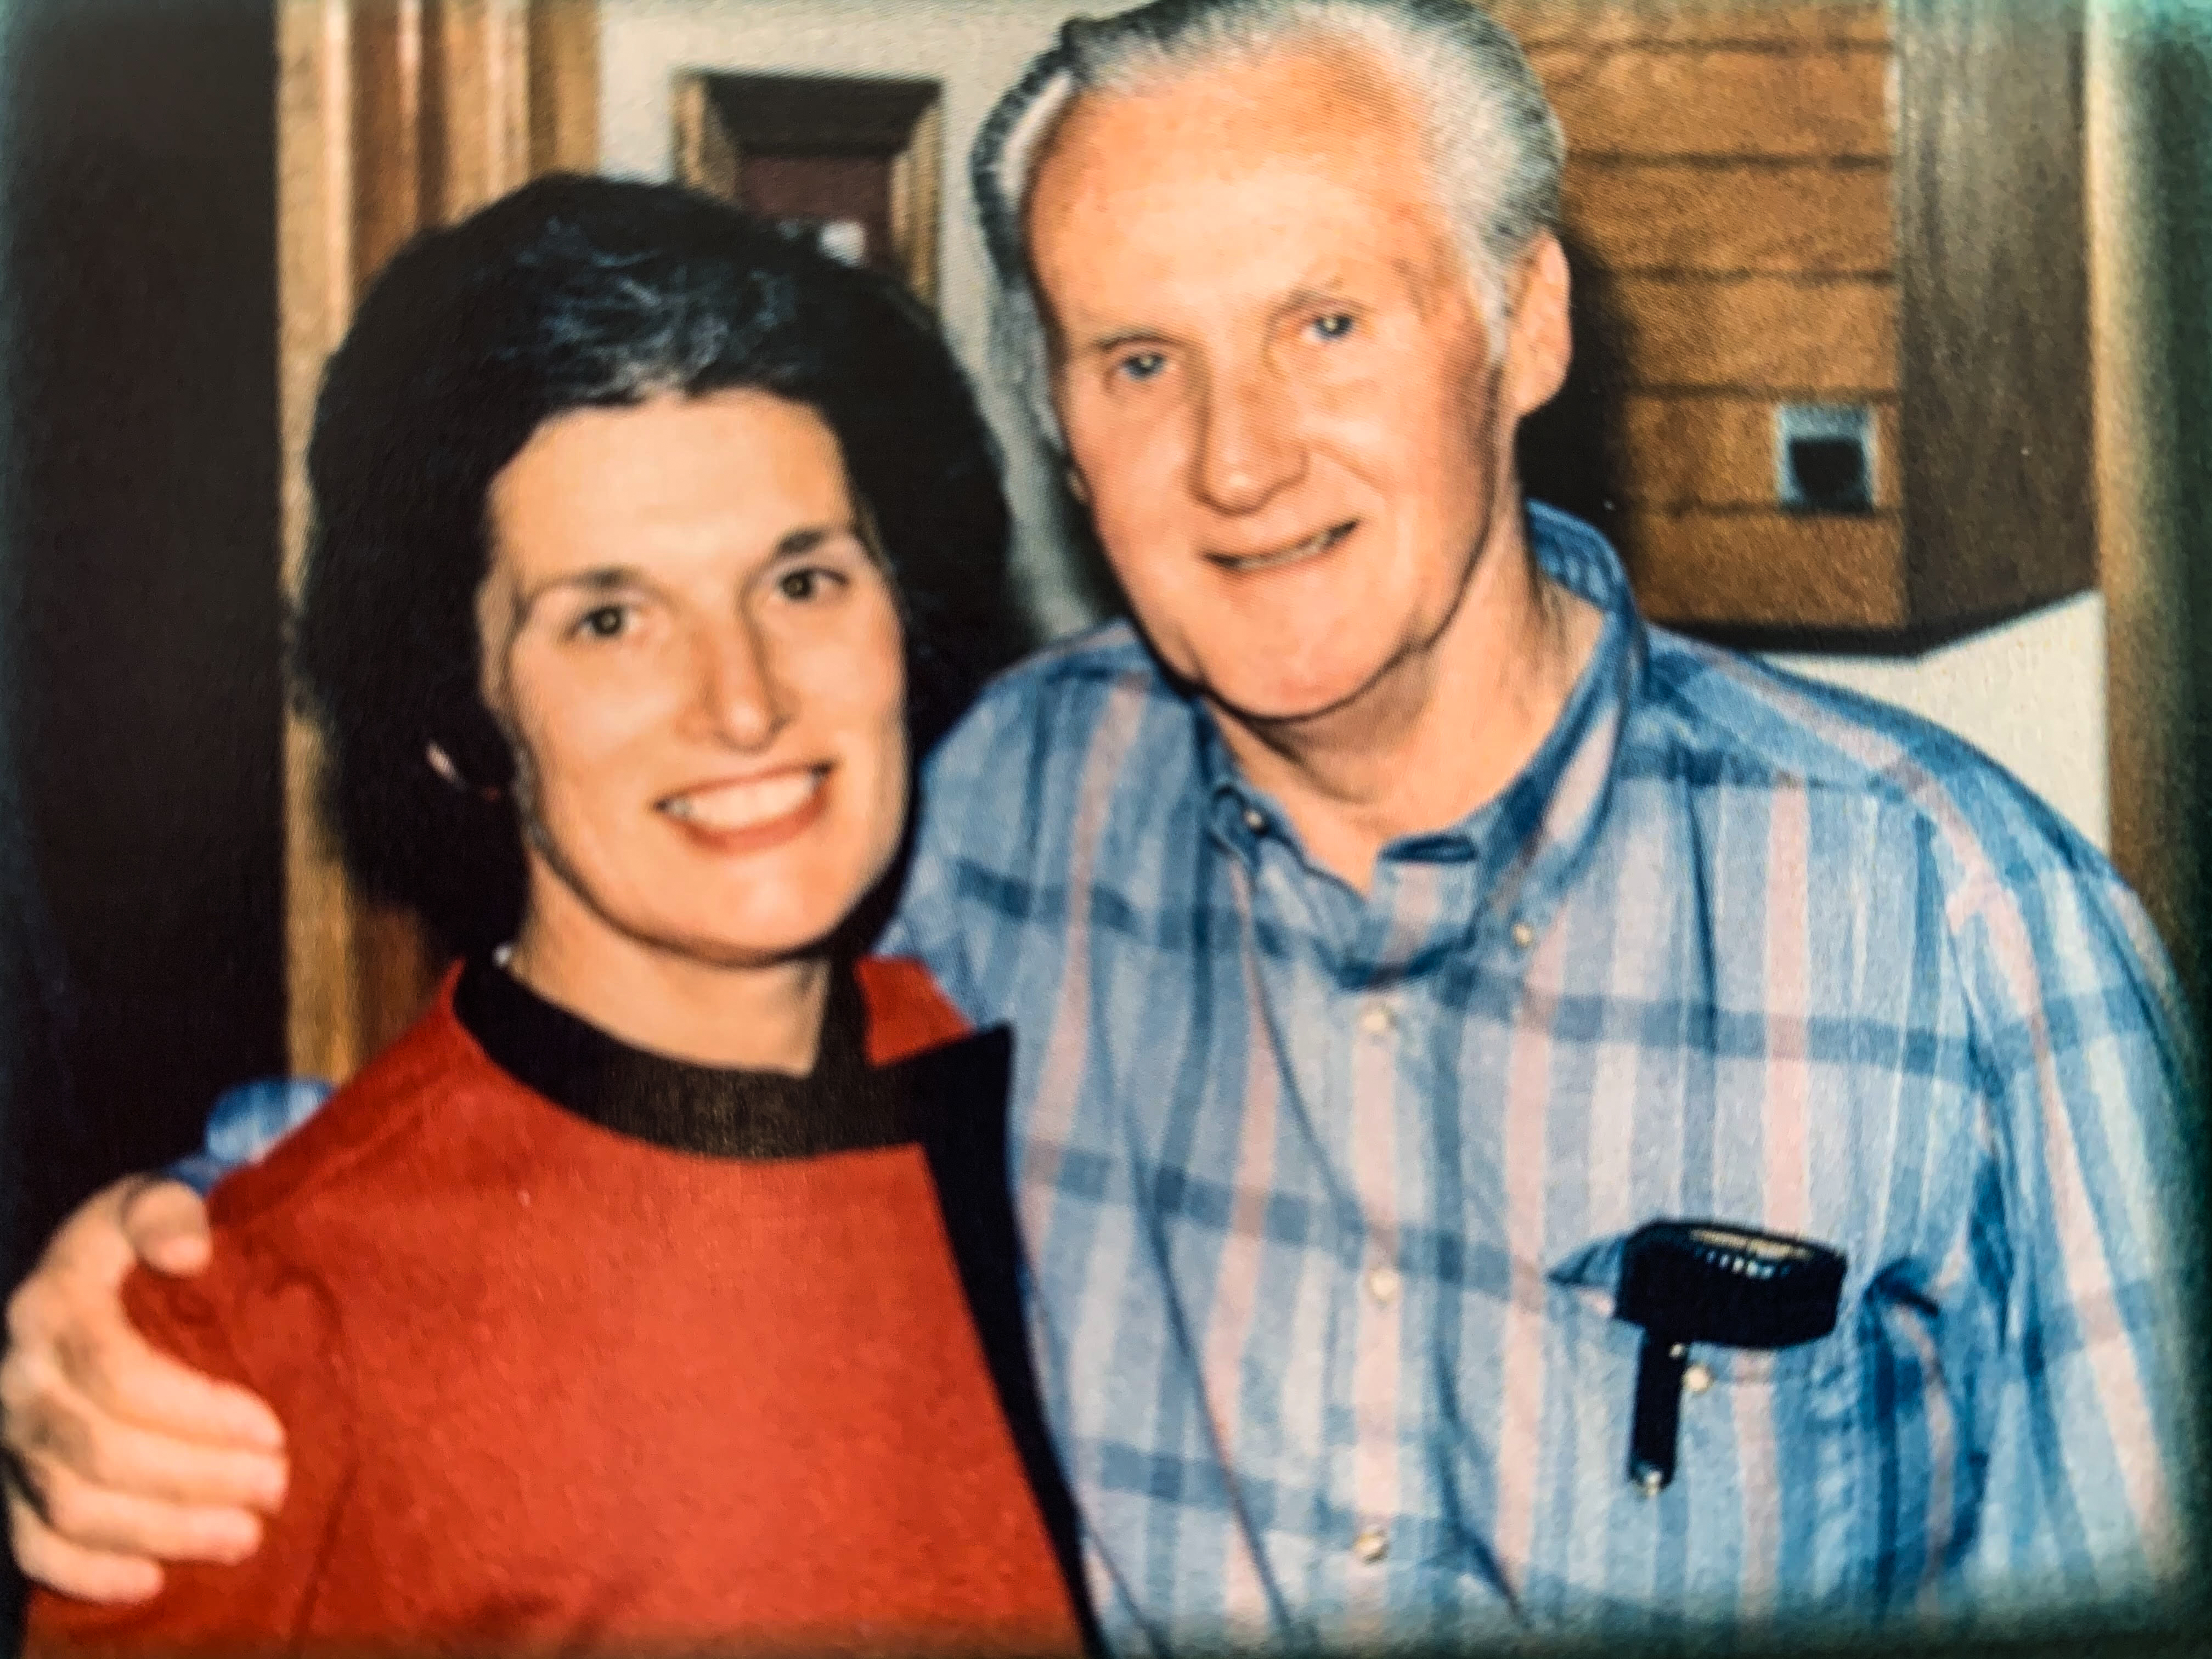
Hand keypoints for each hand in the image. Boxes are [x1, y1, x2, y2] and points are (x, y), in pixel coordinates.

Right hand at [1, 1176, 286, 1601]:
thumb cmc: (137, 1240)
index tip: (273, 1428)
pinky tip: (152, 1580)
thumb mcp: (153, 1197)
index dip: (197, 1411)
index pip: (119, 1375)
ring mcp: (10, 1436)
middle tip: (277, 1488)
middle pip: (99, 1452)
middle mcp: (20, 1378)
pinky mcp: (11, 1479)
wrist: (86, 1269)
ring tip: (246, 1537)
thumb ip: (168, 1212)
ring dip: (162, 1531)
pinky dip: (88, 1571)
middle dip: (194, 1480)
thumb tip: (189, 1251)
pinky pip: (33, 1542)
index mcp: (52, 1307)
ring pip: (72, 1506)